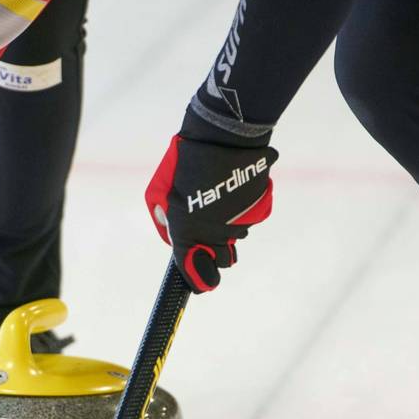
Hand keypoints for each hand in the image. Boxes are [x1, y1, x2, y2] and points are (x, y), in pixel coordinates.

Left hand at [144, 135, 277, 291]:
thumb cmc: (184, 163)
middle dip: (215, 249)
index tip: (202, 282)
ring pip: (236, 236)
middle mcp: (215, 234)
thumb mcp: (161, 194)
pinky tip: (233, 188)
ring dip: (228, 225)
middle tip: (208, 225)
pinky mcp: (257, 210)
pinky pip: (249, 218)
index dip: (200, 280)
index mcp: (188, 233)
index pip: (196, 273)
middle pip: (222, 259)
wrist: (220, 137)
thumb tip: (173, 234)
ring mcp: (239, 223)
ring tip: (219, 198)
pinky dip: (242, 208)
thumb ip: (168, 220)